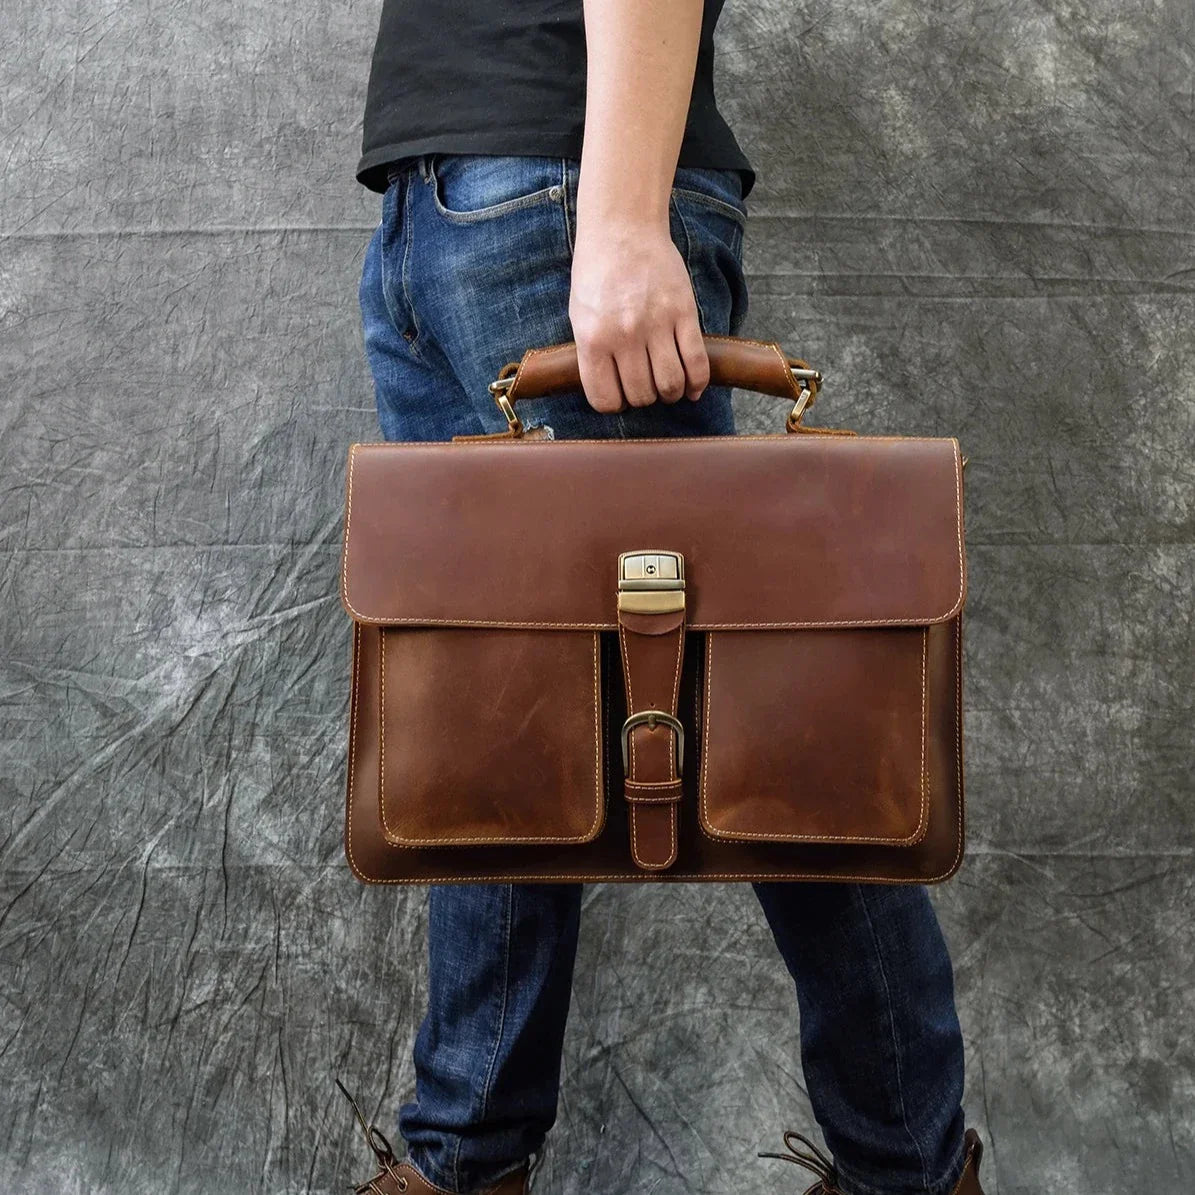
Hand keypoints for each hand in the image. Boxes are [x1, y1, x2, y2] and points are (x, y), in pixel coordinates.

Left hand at [569, 216, 709, 413]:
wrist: (622, 230)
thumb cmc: (597, 274)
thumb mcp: (580, 316)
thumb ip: (592, 355)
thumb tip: (610, 391)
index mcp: (593, 339)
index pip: (605, 399)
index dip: (614, 405)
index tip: (619, 397)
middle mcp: (624, 335)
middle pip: (641, 395)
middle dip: (643, 398)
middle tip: (645, 386)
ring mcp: (657, 324)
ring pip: (670, 384)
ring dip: (670, 393)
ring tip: (667, 385)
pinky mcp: (684, 313)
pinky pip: (696, 362)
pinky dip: (697, 383)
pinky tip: (693, 387)